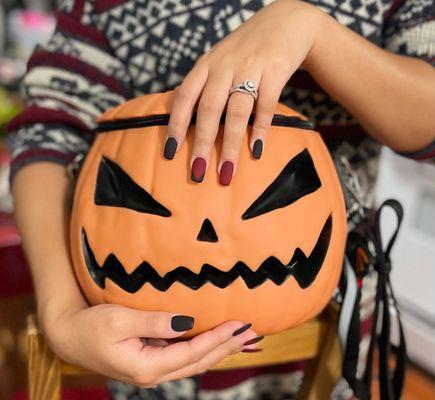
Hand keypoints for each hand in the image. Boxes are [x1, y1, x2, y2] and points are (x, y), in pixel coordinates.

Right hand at [42, 304, 259, 386]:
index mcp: (147, 366)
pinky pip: (184, 357)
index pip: (193, 353)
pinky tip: (215, 342)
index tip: (239, 325)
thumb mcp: (120, 320)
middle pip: (200, 362)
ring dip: (219, 350)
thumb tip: (188, 321)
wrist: (68, 335)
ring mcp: (153, 369)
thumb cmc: (90, 326)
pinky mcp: (151, 360)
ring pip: (194, 362)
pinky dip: (203, 349)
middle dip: (227, 348)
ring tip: (242, 340)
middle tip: (252, 335)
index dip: (219, 339)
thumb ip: (155, 322)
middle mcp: (154, 373)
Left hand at [164, 0, 323, 184]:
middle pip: (208, 109)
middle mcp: (224, 66)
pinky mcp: (275, 70)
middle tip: (197, 171)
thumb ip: (203, 84)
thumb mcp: (218, 59)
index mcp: (206, 65)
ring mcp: (250, 67)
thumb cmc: (246, 49)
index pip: (184, 97)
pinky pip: (266, 105)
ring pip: (236, 111)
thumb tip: (182, 113)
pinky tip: (256, 150)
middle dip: (201, 143)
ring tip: (226, 171)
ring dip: (230, 144)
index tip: (170, 152)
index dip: (175, 125)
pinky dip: (261, 129)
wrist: (285, 22)